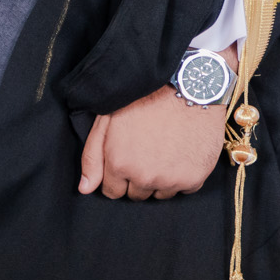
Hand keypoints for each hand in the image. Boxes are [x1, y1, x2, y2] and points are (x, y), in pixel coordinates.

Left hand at [77, 46, 235, 199]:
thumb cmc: (147, 97)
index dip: (119, 174)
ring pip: (160, 194)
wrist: (190, 84)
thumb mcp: (109, 119)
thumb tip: (85, 188)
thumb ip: (92, 156)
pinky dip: (183, 175)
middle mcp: (144, 177)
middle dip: (139, 177)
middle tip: (149, 149)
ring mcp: (171, 180)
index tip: (129, 156)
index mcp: (120, 163)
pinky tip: (183, 151)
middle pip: (137, 195)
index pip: (113, 191)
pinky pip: (184, 189)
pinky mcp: (194, 178)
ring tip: (167, 148)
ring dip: (161, 178)